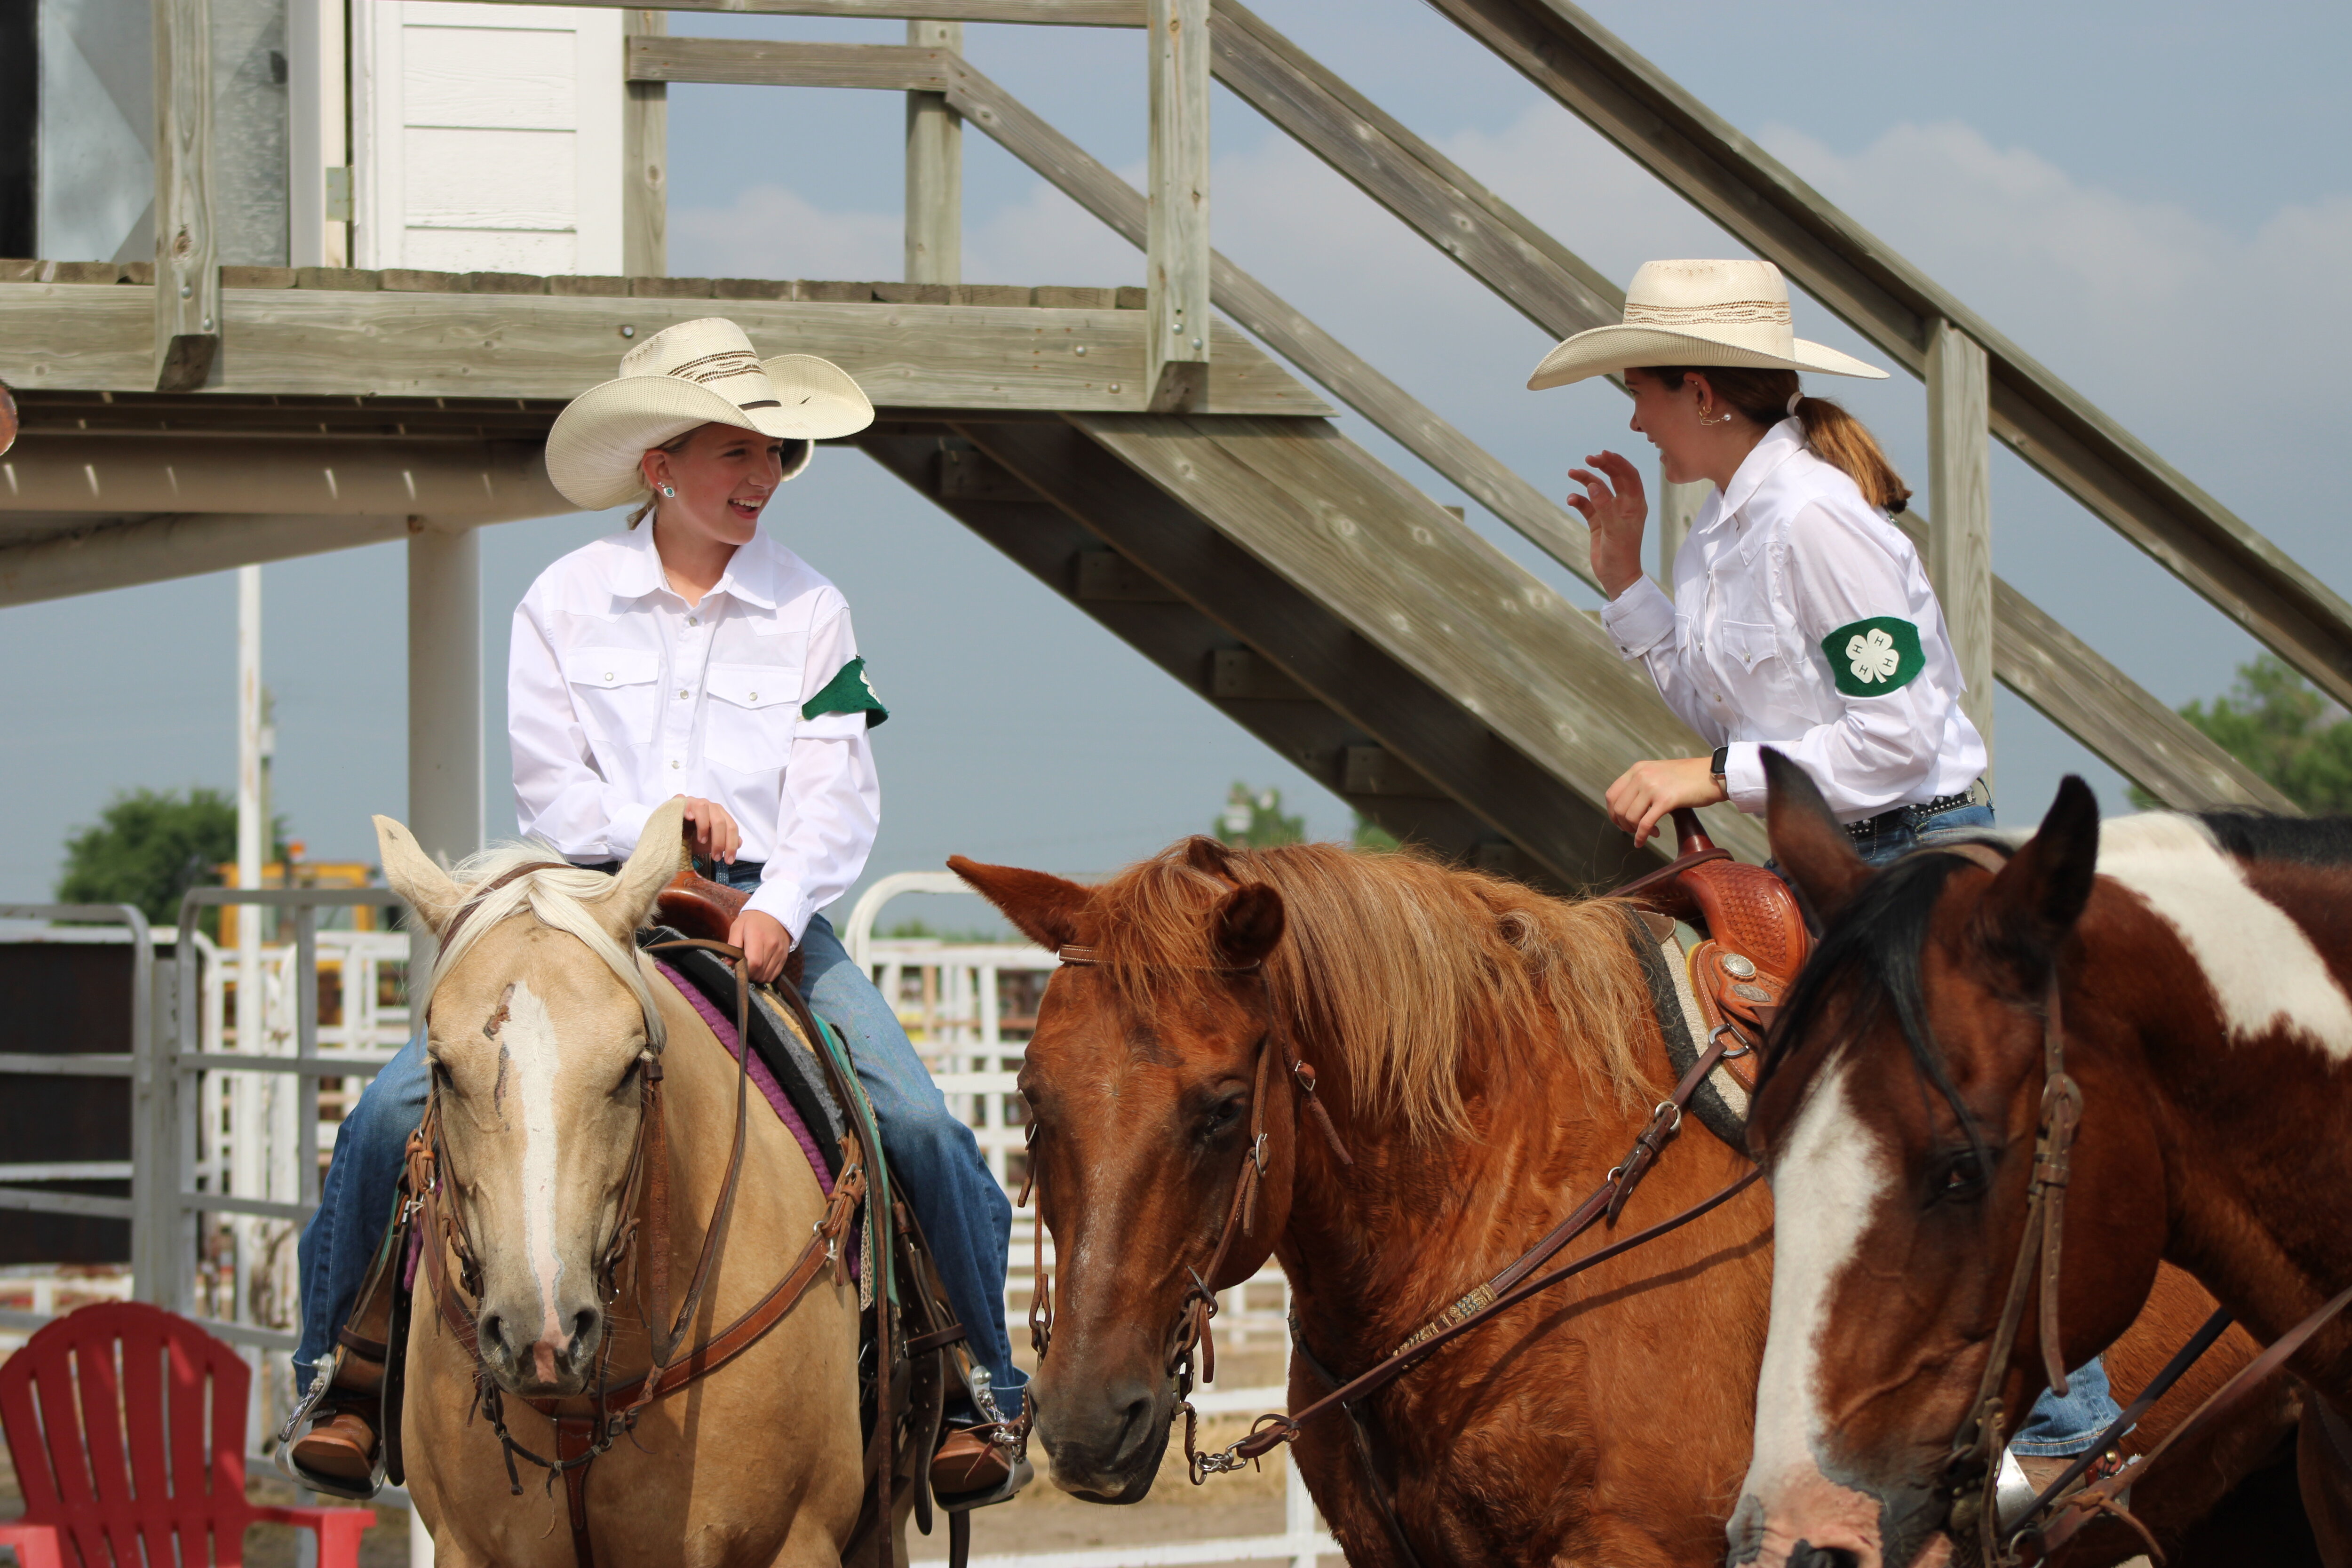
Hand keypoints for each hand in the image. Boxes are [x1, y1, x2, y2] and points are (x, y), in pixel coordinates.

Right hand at [677, 797, 741, 863]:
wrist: (670, 833)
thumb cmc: (691, 837)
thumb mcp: (709, 843)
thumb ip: (724, 841)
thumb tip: (740, 842)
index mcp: (719, 815)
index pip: (731, 827)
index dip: (732, 844)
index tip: (729, 861)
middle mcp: (709, 807)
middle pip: (720, 821)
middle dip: (720, 842)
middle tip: (716, 857)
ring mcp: (694, 802)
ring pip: (705, 808)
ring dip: (704, 826)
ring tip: (701, 841)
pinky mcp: (679, 802)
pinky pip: (686, 802)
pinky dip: (689, 809)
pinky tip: (689, 818)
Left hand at [729, 909, 789, 983]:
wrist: (774, 914)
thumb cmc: (752, 920)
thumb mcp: (738, 926)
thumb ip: (732, 944)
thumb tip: (728, 963)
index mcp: (758, 936)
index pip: (754, 962)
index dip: (744, 971)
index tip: (737, 969)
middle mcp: (771, 945)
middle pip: (760, 971)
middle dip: (749, 975)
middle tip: (743, 969)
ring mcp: (780, 951)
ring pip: (767, 975)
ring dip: (757, 976)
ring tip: (751, 969)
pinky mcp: (784, 956)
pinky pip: (775, 974)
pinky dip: (765, 976)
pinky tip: (760, 969)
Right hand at [1565, 450, 1648, 599]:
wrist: (1616, 576)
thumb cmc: (1622, 553)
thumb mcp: (1614, 529)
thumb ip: (1604, 505)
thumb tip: (1593, 484)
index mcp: (1635, 504)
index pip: (1629, 475)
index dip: (1618, 462)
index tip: (1603, 454)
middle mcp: (1624, 505)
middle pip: (1614, 477)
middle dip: (1601, 466)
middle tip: (1588, 459)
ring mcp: (1610, 512)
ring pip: (1598, 489)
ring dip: (1586, 480)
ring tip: (1572, 473)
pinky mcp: (1597, 522)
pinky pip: (1587, 505)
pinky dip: (1578, 500)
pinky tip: (1571, 499)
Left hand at [1604, 757, 1727, 848]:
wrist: (1713, 774)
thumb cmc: (1689, 778)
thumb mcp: (1659, 773)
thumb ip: (1642, 784)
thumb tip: (1628, 807)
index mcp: (1637, 769)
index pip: (1612, 794)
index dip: (1613, 813)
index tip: (1621, 823)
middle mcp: (1641, 776)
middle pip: (1619, 808)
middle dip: (1624, 824)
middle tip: (1635, 831)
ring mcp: (1653, 787)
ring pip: (1630, 817)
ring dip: (1636, 830)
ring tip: (1650, 833)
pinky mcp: (1666, 800)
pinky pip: (1645, 824)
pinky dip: (1642, 836)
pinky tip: (1648, 839)